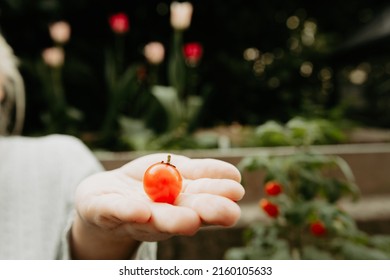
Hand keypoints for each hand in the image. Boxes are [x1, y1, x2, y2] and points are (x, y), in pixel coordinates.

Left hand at [71, 153, 243, 258]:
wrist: (102, 195)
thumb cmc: (146, 183)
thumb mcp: (176, 170)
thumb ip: (199, 172)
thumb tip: (233, 175)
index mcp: (179, 202)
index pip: (203, 199)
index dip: (220, 196)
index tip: (237, 190)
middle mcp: (161, 215)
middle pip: (185, 214)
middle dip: (206, 212)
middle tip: (229, 213)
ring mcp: (133, 216)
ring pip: (154, 220)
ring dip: (172, 220)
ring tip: (189, 220)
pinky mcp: (103, 211)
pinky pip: (116, 211)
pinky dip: (128, 212)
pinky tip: (141, 212)